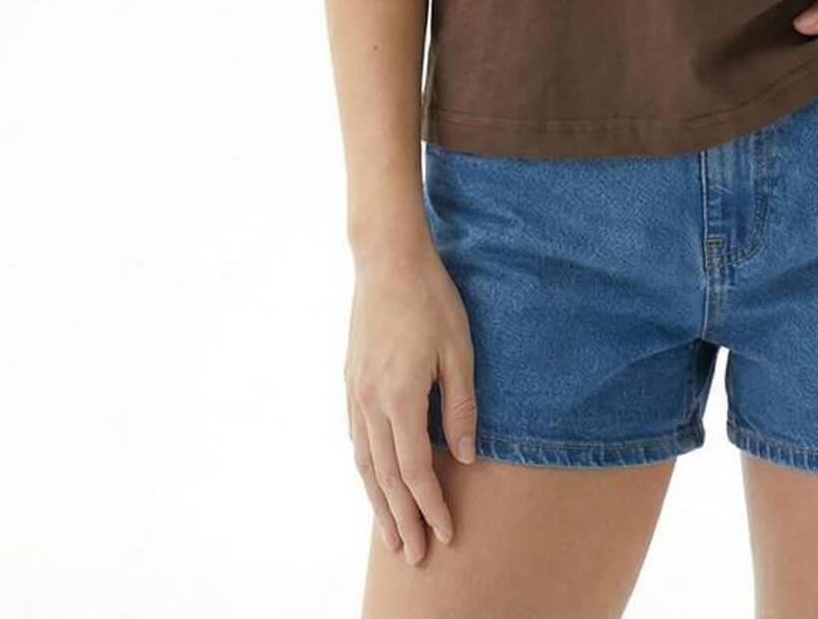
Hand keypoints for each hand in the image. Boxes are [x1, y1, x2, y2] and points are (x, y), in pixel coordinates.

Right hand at [346, 242, 478, 560]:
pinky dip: (366, 469)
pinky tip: (373, 481)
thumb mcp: (460, 351)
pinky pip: (356, 439)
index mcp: (400, 398)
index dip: (431, 506)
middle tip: (416, 556)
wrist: (387, 260)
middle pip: (385, 478)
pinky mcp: (350, 381)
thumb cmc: (431, 299)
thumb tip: (467, 457)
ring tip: (391, 535)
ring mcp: (355, 393)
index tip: (445, 535)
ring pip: (365, 464)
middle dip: (403, 519)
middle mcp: (370, 404)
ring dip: (378, 503)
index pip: (416, 470)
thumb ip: (461, 408)